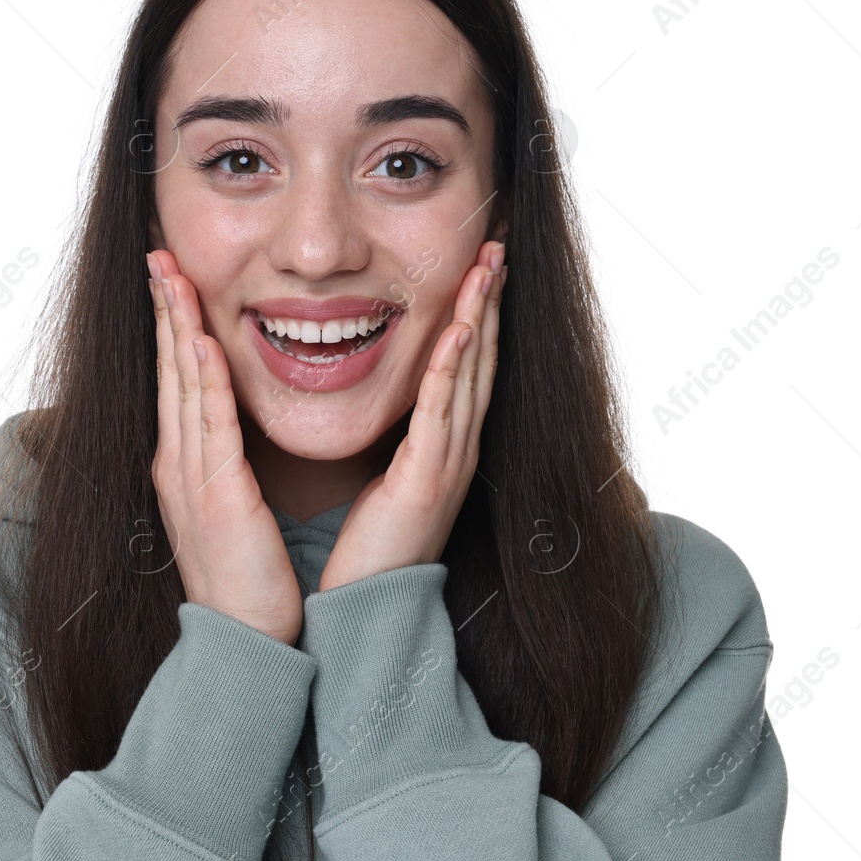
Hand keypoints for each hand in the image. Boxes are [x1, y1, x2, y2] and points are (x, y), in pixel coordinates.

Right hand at [148, 250, 304, 645]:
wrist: (245, 642)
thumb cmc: (249, 584)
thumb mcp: (234, 514)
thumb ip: (232, 470)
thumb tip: (236, 442)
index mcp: (186, 465)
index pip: (178, 380)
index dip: (172, 327)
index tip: (172, 281)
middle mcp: (179, 461)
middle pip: (169, 368)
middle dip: (163, 308)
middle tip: (157, 254)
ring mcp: (190, 473)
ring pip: (181, 381)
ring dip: (175, 323)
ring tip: (168, 273)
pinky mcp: (214, 490)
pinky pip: (207, 418)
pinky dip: (200, 373)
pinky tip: (196, 336)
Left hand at [317, 241, 506, 591]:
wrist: (363, 616)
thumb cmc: (365, 553)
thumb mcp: (386, 481)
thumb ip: (394, 441)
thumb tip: (391, 404)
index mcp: (444, 447)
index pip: (467, 366)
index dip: (477, 312)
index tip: (480, 265)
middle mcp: (456, 450)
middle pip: (481, 359)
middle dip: (489, 300)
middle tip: (496, 244)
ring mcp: (448, 464)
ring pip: (471, 374)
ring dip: (480, 316)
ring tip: (488, 265)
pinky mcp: (427, 481)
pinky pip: (443, 412)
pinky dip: (454, 367)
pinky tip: (460, 328)